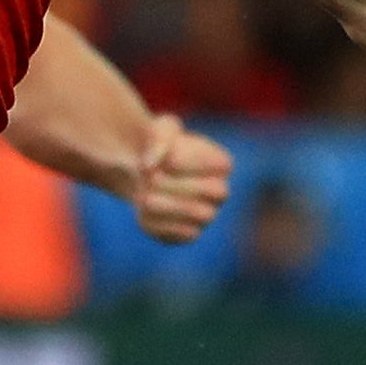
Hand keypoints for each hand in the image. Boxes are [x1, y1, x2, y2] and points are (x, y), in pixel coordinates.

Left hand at [124, 113, 233, 243]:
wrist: (142, 173)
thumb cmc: (157, 146)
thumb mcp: (159, 129)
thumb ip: (158, 137)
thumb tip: (149, 165)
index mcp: (220, 163)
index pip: (223, 165)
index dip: (195, 163)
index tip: (168, 159)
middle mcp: (219, 191)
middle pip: (218, 191)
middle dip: (182, 185)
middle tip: (152, 178)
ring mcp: (206, 214)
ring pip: (201, 215)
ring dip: (170, 206)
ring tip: (145, 198)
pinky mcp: (187, 234)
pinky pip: (182, 235)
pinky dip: (161, 223)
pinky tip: (142, 211)